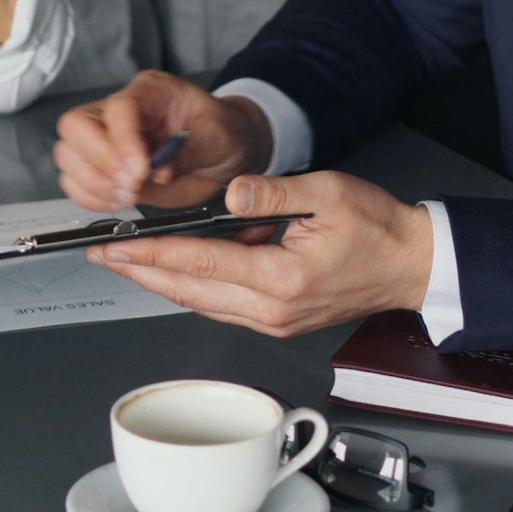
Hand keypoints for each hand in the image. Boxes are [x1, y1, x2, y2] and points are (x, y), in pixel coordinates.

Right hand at [54, 70, 272, 211]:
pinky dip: (90, 197)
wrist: (224, 154)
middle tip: (133, 187)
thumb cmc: (224, 134)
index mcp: (150, 92)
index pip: (117, 109)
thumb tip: (157, 170)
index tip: (141, 172)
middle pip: (76, 126)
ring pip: (68, 154)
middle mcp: (119, 112)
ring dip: (93, 184)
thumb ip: (188, 151)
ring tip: (129, 196)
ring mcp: (107, 139)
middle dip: (100, 163)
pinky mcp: (104, 168)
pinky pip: (74, 181)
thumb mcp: (220, 136)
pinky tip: (118, 202)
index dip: (122, 141)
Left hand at [85, 172, 434, 336]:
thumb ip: (273, 192)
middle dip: (140, 272)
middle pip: (189, 291)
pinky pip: (221, 305)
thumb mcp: (328, 192)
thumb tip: (230, 192)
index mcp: (283, 277)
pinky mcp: (277, 319)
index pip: (200, 263)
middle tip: (101, 254)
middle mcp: (273, 307)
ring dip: (160, 282)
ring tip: (126, 261)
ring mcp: (274, 319)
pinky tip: (173, 271)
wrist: (411, 265)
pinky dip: (191, 287)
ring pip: (200, 303)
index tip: (114, 245)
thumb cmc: (377, 227)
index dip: (150, 253)